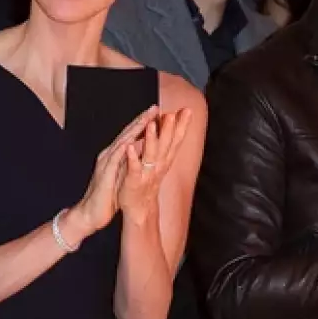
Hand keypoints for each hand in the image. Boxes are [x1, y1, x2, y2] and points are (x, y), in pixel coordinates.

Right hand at [60, 104, 157, 243]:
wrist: (90, 213)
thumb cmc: (107, 196)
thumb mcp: (121, 176)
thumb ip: (127, 163)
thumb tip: (137, 154)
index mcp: (116, 156)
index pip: (131, 136)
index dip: (144, 124)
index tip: (158, 114)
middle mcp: (110, 155)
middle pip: (127, 134)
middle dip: (141, 120)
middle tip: (155, 107)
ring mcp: (106, 163)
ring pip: (122, 142)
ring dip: (134, 129)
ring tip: (146, 118)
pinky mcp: (105, 174)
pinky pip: (114, 160)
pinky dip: (122, 150)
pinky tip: (130, 141)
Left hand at [118, 107, 192, 223]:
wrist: (140, 207)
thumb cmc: (148, 181)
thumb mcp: (160, 162)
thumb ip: (165, 145)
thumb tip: (172, 126)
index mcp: (164, 160)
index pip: (175, 140)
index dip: (182, 125)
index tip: (187, 110)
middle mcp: (159, 165)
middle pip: (166, 145)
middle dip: (169, 129)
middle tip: (172, 114)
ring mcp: (147, 173)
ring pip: (151, 154)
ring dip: (152, 139)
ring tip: (152, 124)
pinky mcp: (134, 181)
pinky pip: (134, 168)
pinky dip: (133, 157)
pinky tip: (130, 147)